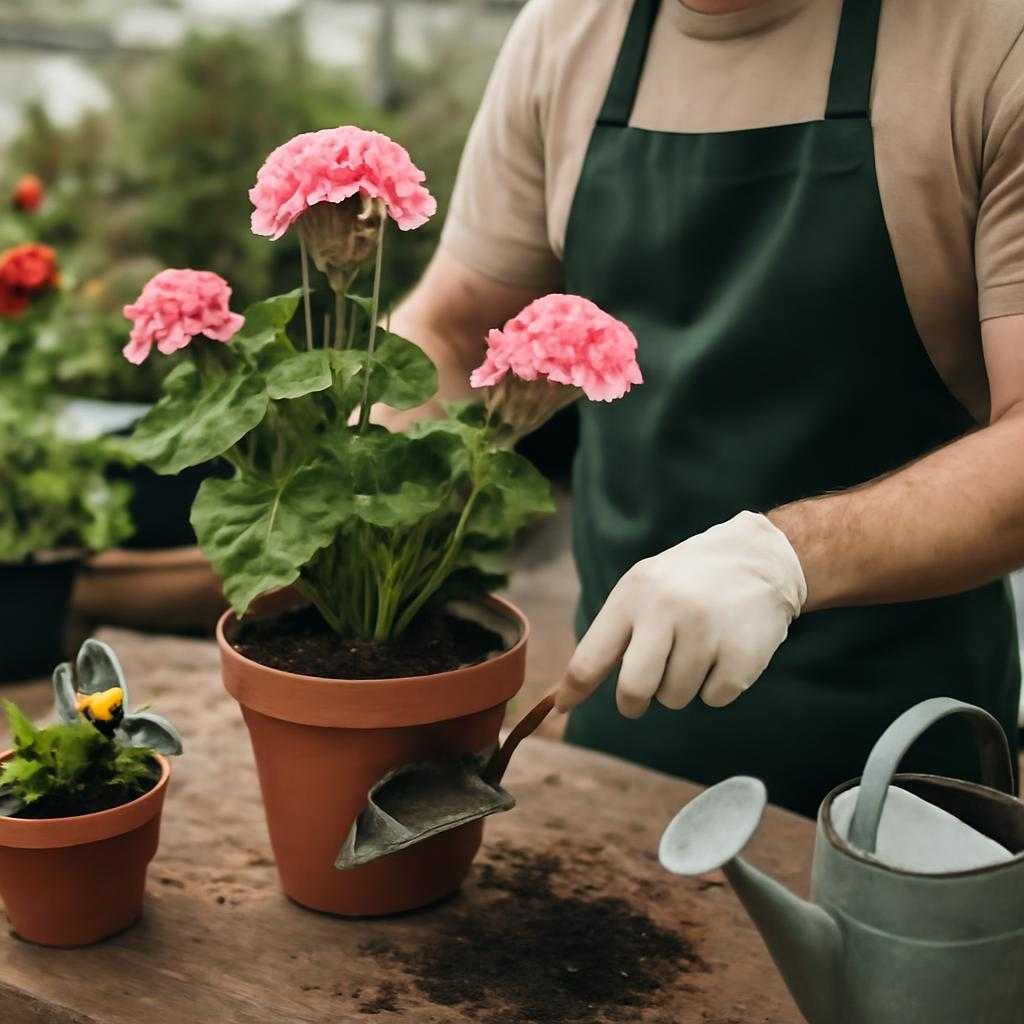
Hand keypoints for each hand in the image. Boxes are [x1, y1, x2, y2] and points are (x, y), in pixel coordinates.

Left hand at [556, 512, 806, 715]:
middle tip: (641, 696)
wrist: (759, 559)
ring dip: (682, 686)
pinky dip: (716, 685)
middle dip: (633, 702)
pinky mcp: (741, 655)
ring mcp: (707, 632)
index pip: (590, 657)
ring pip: (675, 698)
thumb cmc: (686, 583)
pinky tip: (725, 650)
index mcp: (634, 594)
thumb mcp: (644, 589)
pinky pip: (713, 699)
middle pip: (634, 690)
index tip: (561, 708)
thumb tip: (564, 694)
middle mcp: (668, 610)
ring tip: (698, 647)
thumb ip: (611, 637)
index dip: (572, 691)